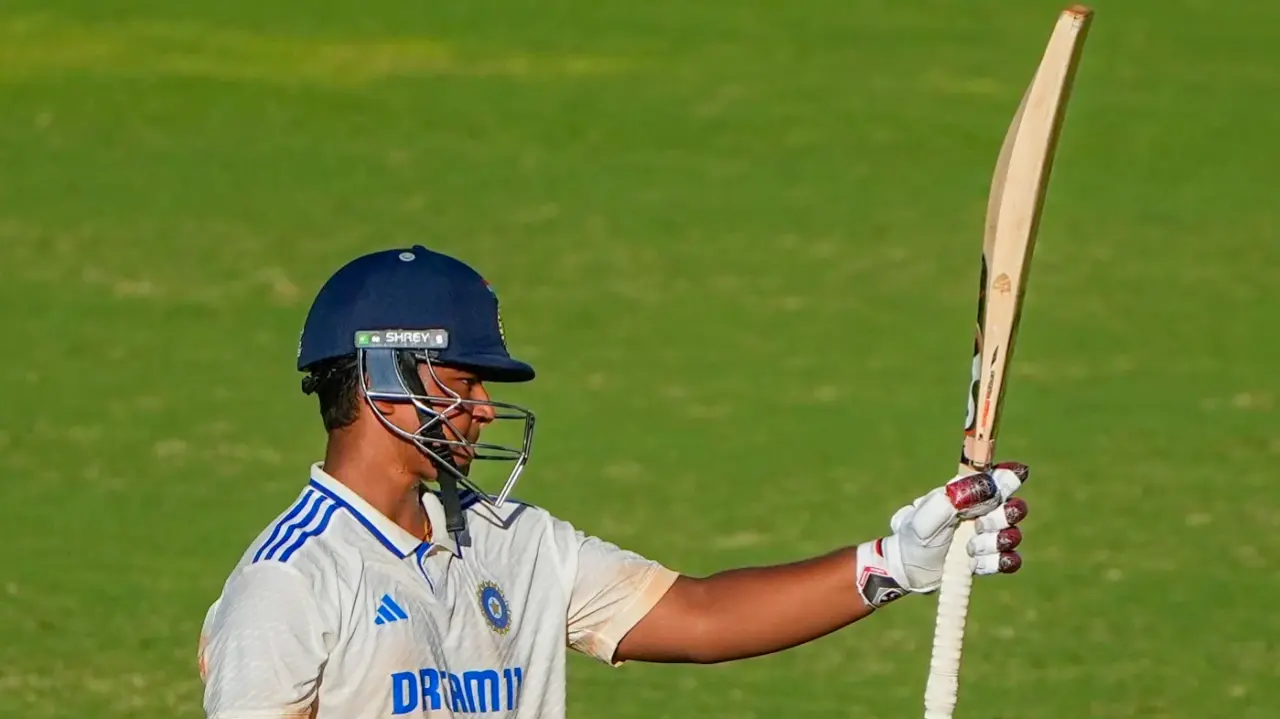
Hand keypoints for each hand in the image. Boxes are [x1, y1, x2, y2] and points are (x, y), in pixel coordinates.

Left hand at [855, 463, 1028, 607]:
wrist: (907, 568)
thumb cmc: (914, 535)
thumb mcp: (928, 515)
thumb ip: (955, 498)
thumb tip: (988, 486)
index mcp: (967, 494)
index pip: (998, 479)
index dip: (1010, 477)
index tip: (1016, 477)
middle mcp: (981, 512)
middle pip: (1013, 508)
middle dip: (1002, 517)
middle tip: (979, 525)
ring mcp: (986, 537)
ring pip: (1012, 535)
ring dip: (993, 542)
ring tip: (968, 548)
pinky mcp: (987, 560)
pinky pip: (1009, 560)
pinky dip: (999, 561)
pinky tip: (980, 562)